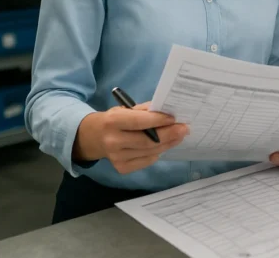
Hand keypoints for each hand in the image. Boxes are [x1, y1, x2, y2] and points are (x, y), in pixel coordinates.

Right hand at [73, 102, 189, 173]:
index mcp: (113, 121)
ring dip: (167, 144)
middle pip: (148, 140)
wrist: (94, 137)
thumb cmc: (115, 120)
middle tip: (184, 129)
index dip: (158, 120)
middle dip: (169, 134)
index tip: (174, 118)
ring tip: (179, 136)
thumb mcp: (125, 109)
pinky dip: (157, 153)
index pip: (139, 122)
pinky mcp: (121, 168)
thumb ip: (145, 111)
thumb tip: (168, 112)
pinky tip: (163, 145)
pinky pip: (146, 161)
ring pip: (150, 151)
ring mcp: (116, 157)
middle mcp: (113, 141)